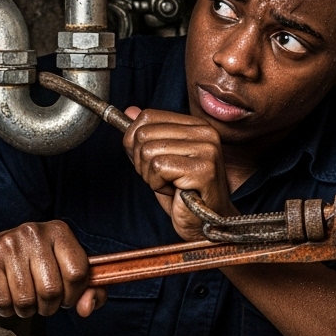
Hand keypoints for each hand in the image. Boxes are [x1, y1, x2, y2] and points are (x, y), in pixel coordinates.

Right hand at [0, 220, 107, 318]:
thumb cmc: (28, 265)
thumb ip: (86, 290)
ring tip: (22, 298)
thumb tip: (86, 308)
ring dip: (26, 310)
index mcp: (58, 230)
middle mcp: (33, 232)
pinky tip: (5, 296)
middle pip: (52, 290)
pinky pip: (3, 302)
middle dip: (48, 307)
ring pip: (27, 300)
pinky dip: (5, 309)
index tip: (64, 297)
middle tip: (40, 301)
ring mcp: (8, 244)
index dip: (73, 295)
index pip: (78, 273)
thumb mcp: (62, 270)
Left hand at [122, 106, 237, 240]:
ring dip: (151, 176)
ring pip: (148, 152)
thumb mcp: (159, 160)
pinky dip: (159, 185)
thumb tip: (129, 112)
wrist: (206, 224)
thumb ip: (146, 136)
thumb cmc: (185, 194)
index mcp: (195, 126)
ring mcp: (206, 149)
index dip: (134, 141)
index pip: (148, 116)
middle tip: (162, 177)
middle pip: (144, 134)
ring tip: (170, 184)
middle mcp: (204, 132)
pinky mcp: (203, 169)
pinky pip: (158, 168)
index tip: (146, 160)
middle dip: (142, 162)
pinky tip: (176, 191)